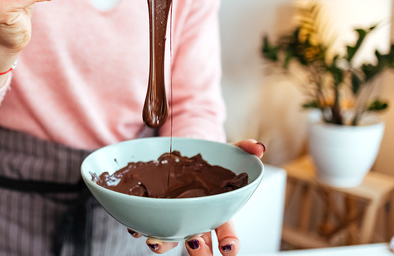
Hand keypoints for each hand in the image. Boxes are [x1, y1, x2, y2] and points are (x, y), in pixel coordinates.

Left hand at [133, 139, 265, 254]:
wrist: (188, 152)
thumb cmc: (211, 160)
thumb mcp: (228, 151)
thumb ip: (243, 149)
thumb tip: (258, 147)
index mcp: (219, 210)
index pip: (228, 232)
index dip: (230, 242)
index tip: (228, 247)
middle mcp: (198, 219)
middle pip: (200, 245)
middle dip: (198, 251)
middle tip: (192, 243)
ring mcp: (177, 217)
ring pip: (173, 239)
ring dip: (164, 244)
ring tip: (154, 241)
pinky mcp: (157, 210)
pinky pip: (150, 224)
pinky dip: (141, 228)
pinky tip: (135, 228)